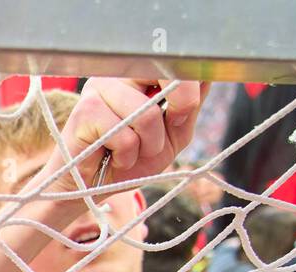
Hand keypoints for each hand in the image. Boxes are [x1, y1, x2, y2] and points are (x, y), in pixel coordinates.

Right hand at [46, 78, 208, 194]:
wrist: (89, 188)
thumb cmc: (128, 159)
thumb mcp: (171, 135)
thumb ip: (188, 107)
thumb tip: (209, 76)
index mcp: (138, 73)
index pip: (175, 60)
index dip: (190, 84)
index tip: (181, 114)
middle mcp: (118, 74)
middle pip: (165, 73)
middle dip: (179, 106)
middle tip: (164, 133)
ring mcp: (99, 89)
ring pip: (146, 114)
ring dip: (147, 145)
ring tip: (130, 153)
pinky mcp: (85, 112)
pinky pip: (124, 137)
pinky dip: (126, 156)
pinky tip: (112, 158)